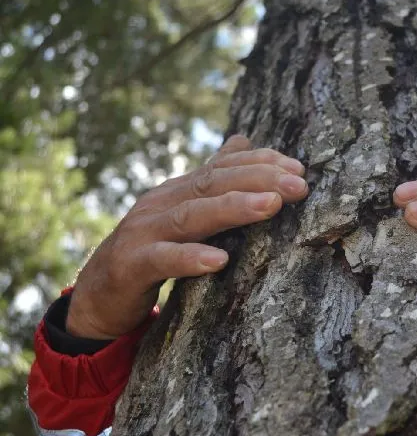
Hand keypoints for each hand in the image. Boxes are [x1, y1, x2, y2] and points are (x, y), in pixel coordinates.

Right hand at [67, 135, 307, 339]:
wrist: (98, 296)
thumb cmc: (151, 251)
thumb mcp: (183, 213)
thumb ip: (212, 181)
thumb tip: (243, 139)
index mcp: (178, 190)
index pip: (223, 167)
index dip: (260, 163)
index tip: (299, 169)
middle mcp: (161, 203)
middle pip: (213, 183)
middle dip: (259, 180)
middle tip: (299, 186)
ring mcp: (143, 232)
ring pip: (192, 215)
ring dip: (234, 208)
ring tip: (270, 206)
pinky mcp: (131, 266)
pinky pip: (162, 260)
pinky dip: (190, 258)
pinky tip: (220, 262)